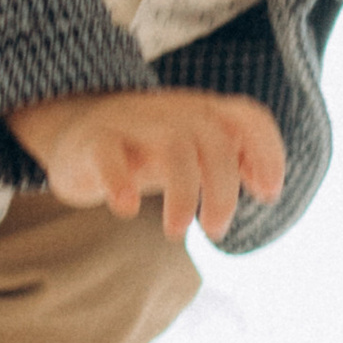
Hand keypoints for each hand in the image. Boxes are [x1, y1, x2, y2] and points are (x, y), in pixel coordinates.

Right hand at [8, 86, 286, 241]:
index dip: (267, 152)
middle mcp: (171, 112)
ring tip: (176, 230)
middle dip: (223, 190)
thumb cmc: (144, 148)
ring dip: (183, 194)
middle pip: (214, 139)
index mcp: (199, 112)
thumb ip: (230, 160)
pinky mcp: (93, 140)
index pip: (248, 116)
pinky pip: (110, 153)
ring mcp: (131, 122)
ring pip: (173, 145)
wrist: (72, 133)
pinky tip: (126, 209)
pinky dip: (121, 182)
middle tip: (215, 230)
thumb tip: (270, 186)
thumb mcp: (191, 150)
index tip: (267, 194)